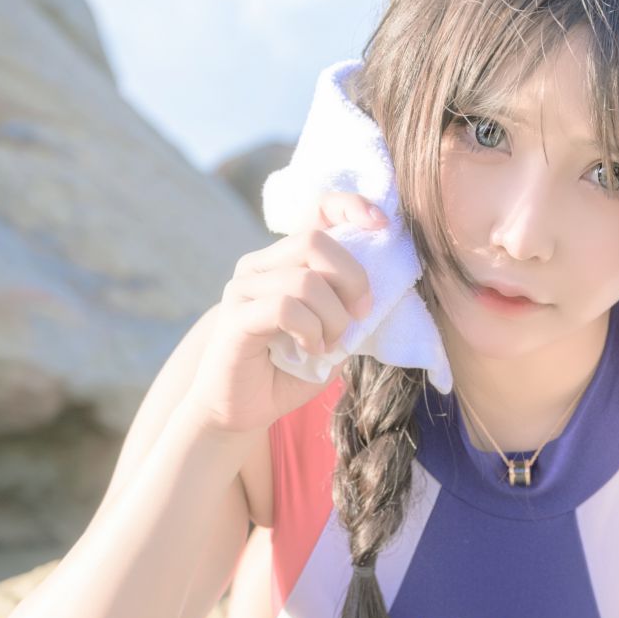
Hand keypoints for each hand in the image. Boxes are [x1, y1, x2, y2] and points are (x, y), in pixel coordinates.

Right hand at [189, 192, 382, 437]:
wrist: (241, 411)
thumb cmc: (287, 372)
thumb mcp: (331, 335)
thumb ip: (349, 309)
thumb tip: (378, 290)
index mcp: (286, 262)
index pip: (316, 210)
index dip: (351, 207)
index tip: (382, 225)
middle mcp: (260, 265)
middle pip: (316, 242)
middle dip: (352, 279)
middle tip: (359, 316)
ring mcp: (244, 288)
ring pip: (305, 280)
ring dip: (332, 318)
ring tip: (329, 344)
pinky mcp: (236, 317)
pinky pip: (286, 308)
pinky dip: (310, 331)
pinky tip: (310, 350)